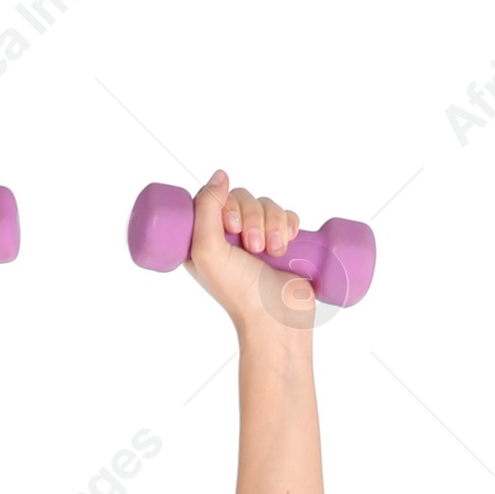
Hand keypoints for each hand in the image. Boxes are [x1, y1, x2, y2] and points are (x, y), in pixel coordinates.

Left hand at [185, 170, 311, 329]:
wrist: (277, 318)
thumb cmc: (239, 293)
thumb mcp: (208, 251)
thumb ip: (207, 209)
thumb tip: (220, 175)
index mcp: (205, 241)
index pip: (214, 197)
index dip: (226, 204)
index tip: (231, 226)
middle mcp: (230, 239)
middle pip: (243, 197)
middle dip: (253, 218)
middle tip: (254, 248)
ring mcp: (258, 240)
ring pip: (267, 204)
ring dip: (273, 225)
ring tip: (272, 253)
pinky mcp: (283, 243)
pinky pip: (287, 214)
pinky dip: (289, 226)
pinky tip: (287, 246)